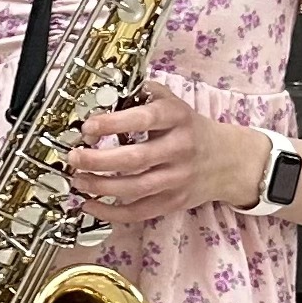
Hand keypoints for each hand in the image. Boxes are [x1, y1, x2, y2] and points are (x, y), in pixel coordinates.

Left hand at [67, 88, 264, 222]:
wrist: (228, 160)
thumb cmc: (190, 129)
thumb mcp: (174, 103)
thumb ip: (145, 95)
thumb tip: (109, 90)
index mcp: (178, 118)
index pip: (144, 119)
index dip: (113, 123)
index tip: (88, 126)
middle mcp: (180, 149)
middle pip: (135, 159)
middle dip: (98, 160)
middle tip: (74, 157)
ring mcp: (177, 178)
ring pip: (135, 189)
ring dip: (100, 186)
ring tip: (78, 179)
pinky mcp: (174, 201)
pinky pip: (140, 212)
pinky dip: (111, 212)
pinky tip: (91, 204)